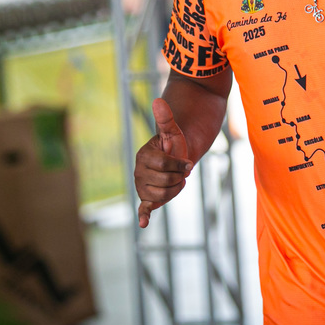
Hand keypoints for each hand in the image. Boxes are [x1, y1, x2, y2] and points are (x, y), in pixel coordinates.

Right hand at [134, 98, 191, 227]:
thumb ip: (166, 118)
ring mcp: (141, 187)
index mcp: (143, 156)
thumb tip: (158, 100)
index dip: (180, 165)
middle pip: (166, 182)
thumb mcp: (172, 132)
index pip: (166, 166)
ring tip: (175, 180)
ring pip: (164, 196)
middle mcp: (138, 173)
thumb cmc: (174, 145)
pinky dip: (144, 217)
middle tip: (178, 171)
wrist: (175, 159)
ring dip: (176, 189)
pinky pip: (144, 209)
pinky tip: (144, 224)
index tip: (186, 162)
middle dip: (178, 177)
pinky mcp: (146, 199)